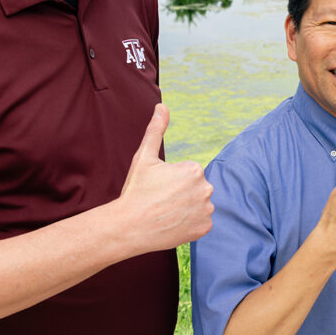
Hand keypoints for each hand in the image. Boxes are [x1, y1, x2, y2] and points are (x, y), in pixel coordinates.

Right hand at [116, 104, 213, 252]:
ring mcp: (207, 210)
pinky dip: (190, 223)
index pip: (188, 173)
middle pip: (195, 188)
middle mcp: (206, 188)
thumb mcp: (143, 157)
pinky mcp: (204, 228)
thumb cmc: (135, 190)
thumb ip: (156, 130)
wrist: (129, 227)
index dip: (172, 180)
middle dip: (181, 193)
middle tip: (160, 201)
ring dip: (187, 207)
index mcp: (194, 169)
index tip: (158, 188)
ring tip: (166, 213)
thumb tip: (162, 106)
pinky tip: (173, 223)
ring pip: (199, 204)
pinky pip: (200, 221)